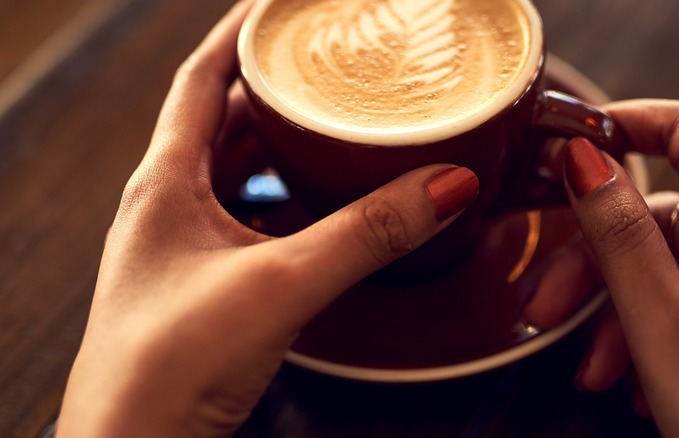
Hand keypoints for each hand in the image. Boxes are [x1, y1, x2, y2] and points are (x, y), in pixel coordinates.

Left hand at [55, 3, 477, 436]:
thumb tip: (447, 183)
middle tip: (319, 65)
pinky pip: (248, 219)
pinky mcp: (207, 286)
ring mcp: (185, 249)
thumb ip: (367, 233)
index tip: (277, 8)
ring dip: (276, 142)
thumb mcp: (280, 284)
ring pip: (234, 172)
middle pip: (219, 119)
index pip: (199, 79)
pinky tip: (317, 204)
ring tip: (325, 121)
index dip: (238, 35)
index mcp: (165, 184)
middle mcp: (168, 208)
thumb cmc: (170, 369)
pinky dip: (284, 199)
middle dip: (268, 86)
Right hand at [547, 99, 678, 436]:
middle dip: (594, 263)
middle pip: (660, 217)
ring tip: (593, 373)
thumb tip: (584, 158)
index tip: (573, 144)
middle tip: (544, 309)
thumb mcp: (664, 326)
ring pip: (665, 270)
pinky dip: (647, 337)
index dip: (631, 123)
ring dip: (615, 316)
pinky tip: (633, 386)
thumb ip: (620, 236)